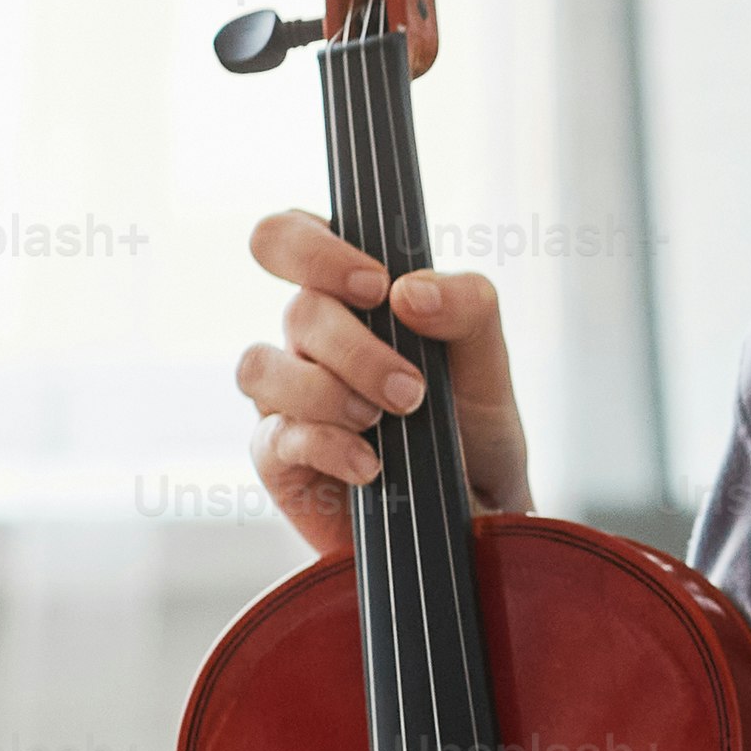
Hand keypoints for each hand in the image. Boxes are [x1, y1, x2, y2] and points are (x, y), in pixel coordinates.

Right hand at [240, 207, 530, 561]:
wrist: (476, 515)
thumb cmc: (472, 428)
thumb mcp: (489, 361)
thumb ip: (468, 308)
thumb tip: (408, 291)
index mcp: (349, 296)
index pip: (290, 235)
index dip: (314, 248)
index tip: (376, 286)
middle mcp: (308, 339)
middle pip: (298, 310)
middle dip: (359, 349)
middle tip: (413, 390)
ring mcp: (285, 396)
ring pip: (261, 367)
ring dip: (332, 393)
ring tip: (389, 422)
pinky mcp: (277, 456)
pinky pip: (275, 435)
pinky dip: (329, 446)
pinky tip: (372, 466)